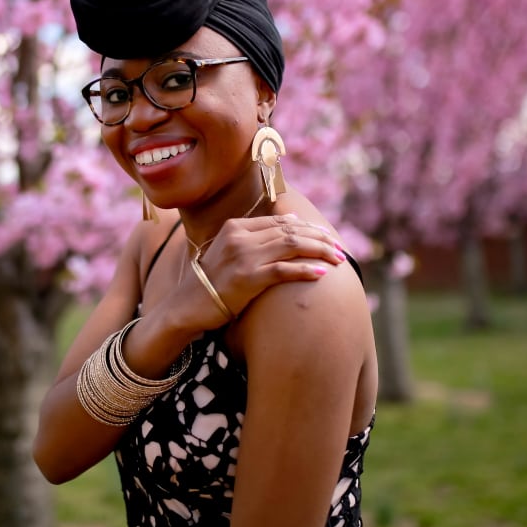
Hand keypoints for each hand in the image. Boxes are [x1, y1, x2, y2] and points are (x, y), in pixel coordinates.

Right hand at [173, 214, 348, 332]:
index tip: (326, 235)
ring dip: (319, 251)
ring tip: (338, 259)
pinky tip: (322, 274)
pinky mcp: (247, 278)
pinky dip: (305, 270)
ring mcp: (243, 257)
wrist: (187, 305)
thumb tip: (292, 222)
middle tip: (339, 248)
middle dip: (319, 239)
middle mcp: (240, 237)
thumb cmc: (211, 282)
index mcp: (235, 226)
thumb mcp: (229, 251)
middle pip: (289, 231)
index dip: (307, 227)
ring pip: (291, 246)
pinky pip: (283, 270)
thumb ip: (255, 236)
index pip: (279, 221)